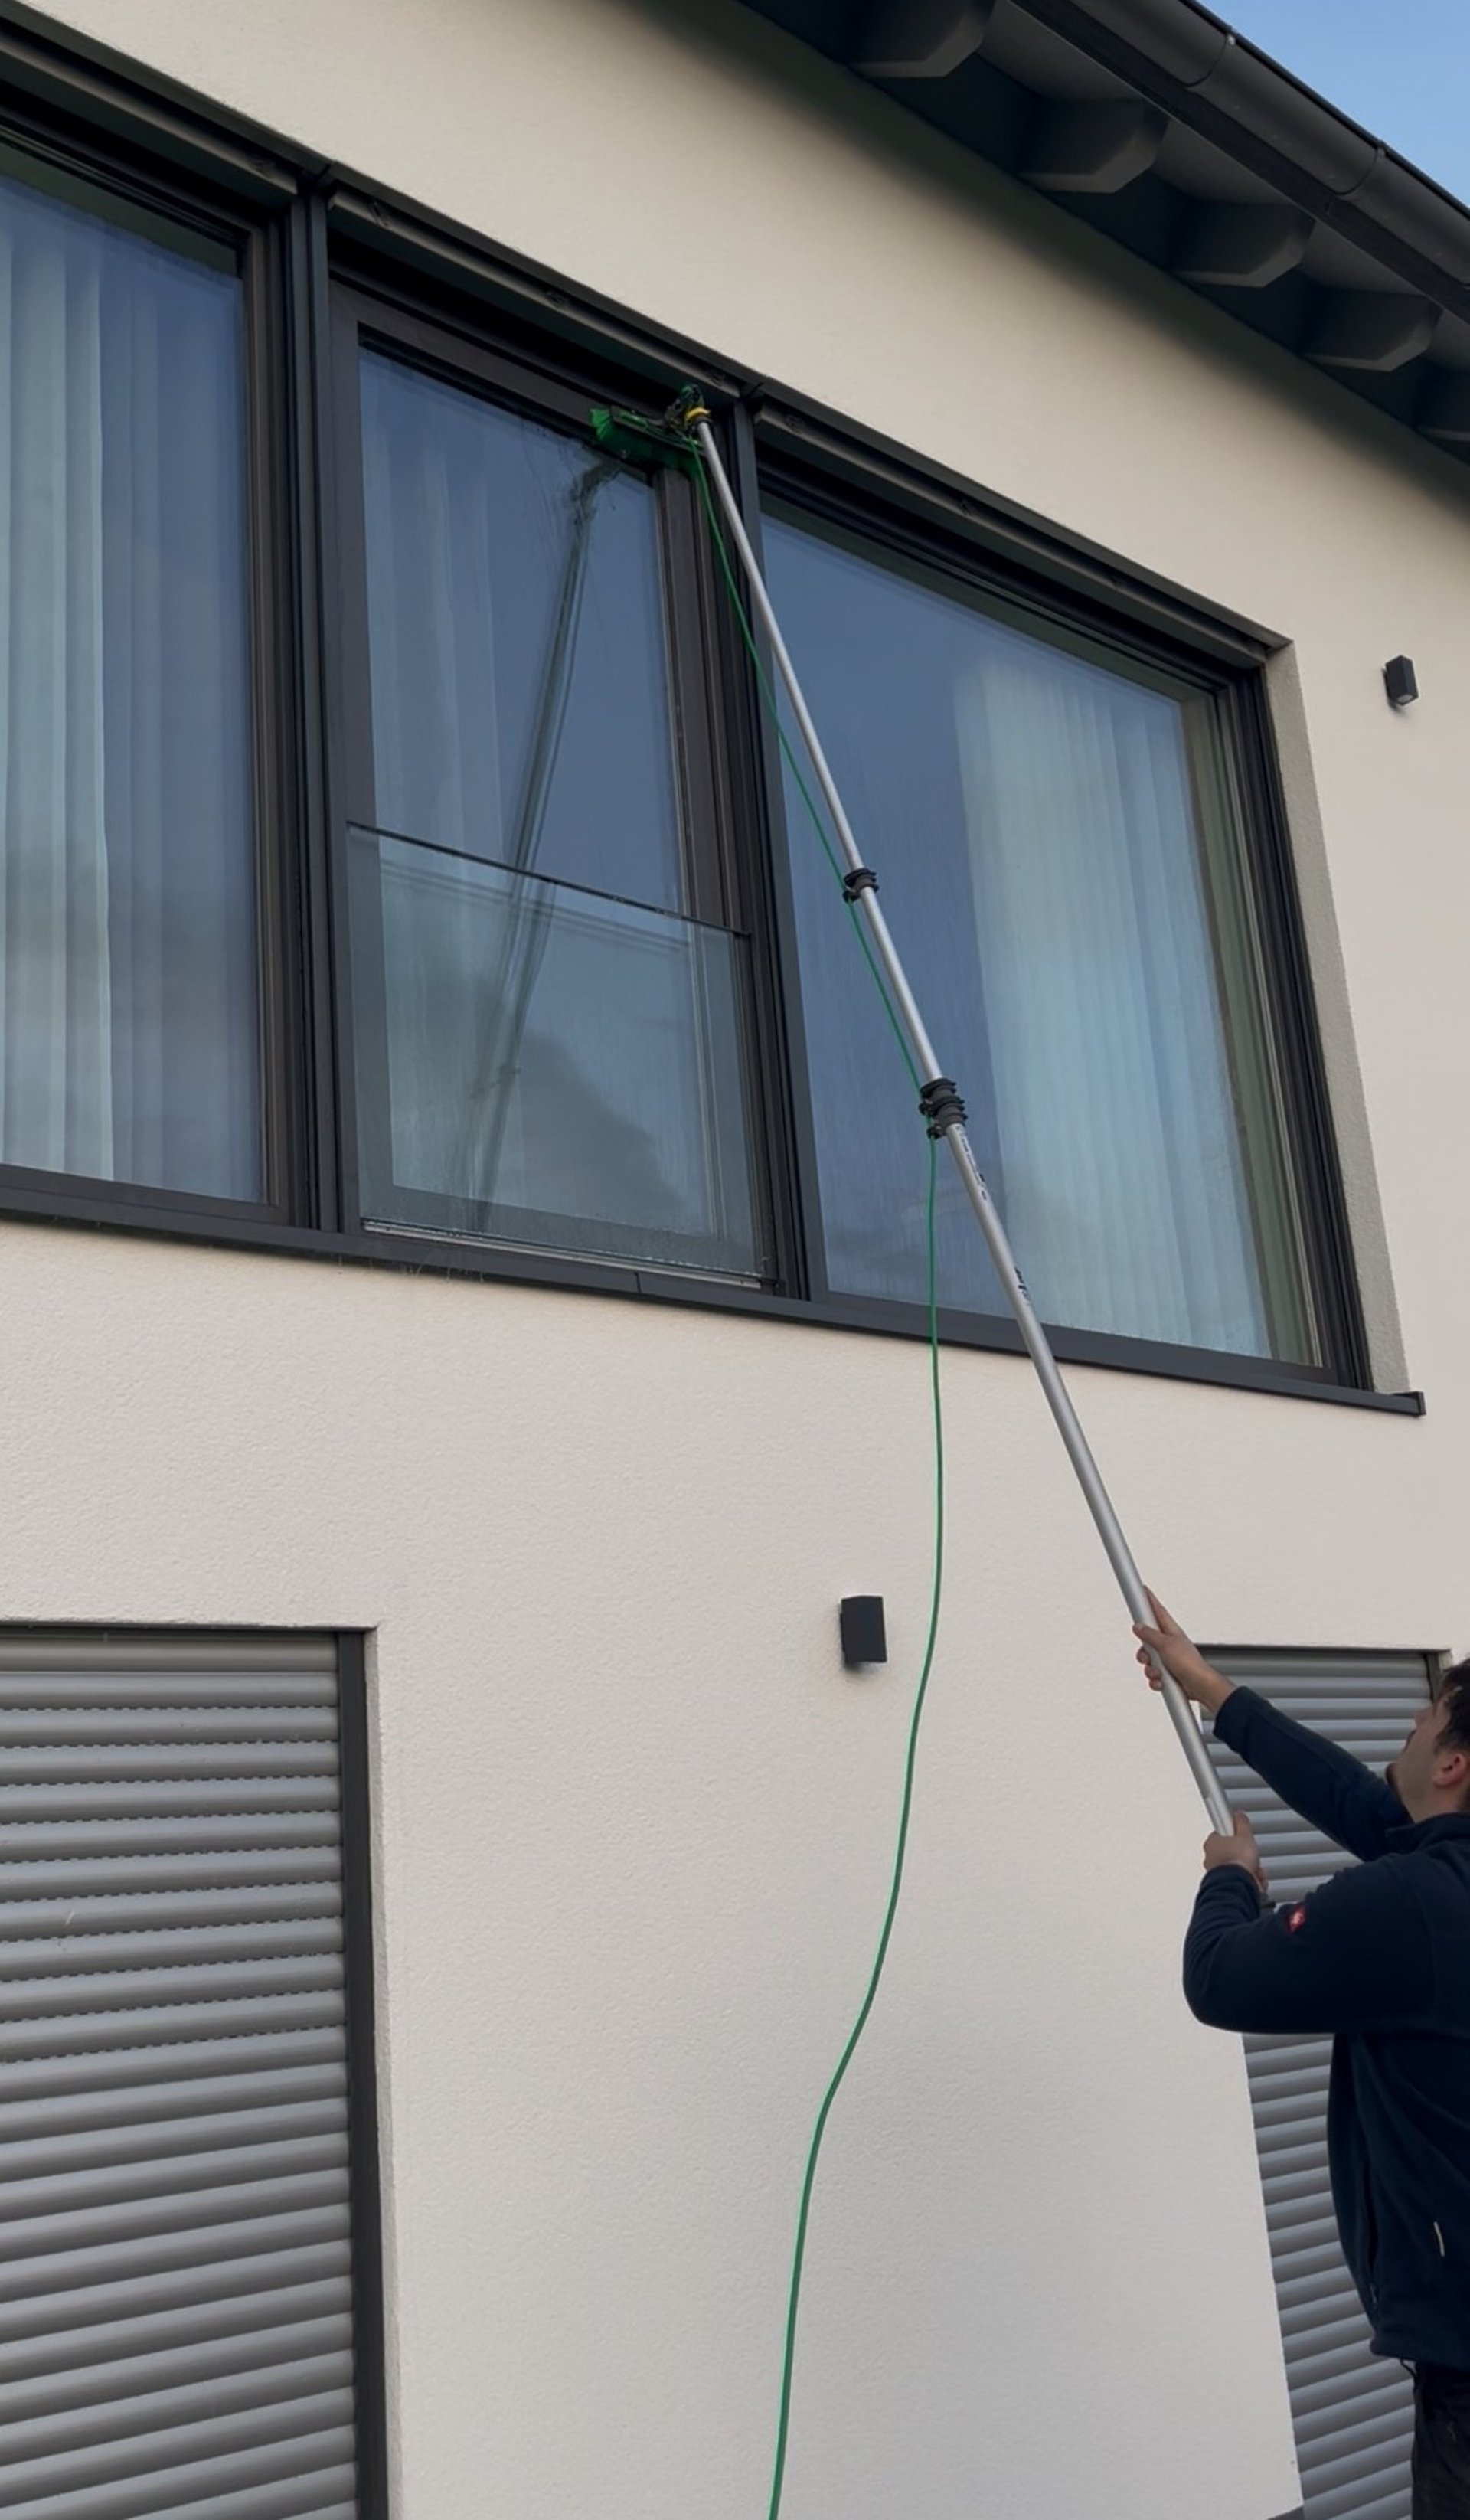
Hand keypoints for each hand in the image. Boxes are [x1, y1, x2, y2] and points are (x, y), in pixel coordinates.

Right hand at [1133, 1590, 1233, 1718]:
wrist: (1199, 1686)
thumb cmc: (1190, 1664)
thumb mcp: (1166, 1645)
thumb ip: (1150, 1635)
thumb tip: (1139, 1627)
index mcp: (1171, 1631)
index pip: (1158, 1611)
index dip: (1149, 1600)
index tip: (1142, 1590)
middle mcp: (1169, 1644)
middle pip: (1147, 1640)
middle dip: (1143, 1651)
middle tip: (1148, 1654)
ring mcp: (1169, 1659)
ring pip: (1148, 1660)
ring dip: (1150, 1669)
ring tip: (1159, 1672)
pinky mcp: (1168, 1674)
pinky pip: (1154, 1675)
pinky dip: (1156, 1680)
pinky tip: (1163, 1681)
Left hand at [1203, 1811, 1265, 1895]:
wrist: (1236, 1885)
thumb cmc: (1236, 1861)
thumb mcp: (1245, 1835)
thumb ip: (1241, 1823)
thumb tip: (1238, 1814)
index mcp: (1212, 1842)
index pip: (1223, 1833)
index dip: (1236, 1835)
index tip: (1242, 1835)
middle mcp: (1210, 1858)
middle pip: (1232, 1852)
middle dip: (1245, 1855)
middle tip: (1251, 1856)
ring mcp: (1216, 1873)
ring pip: (1237, 1867)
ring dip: (1249, 1869)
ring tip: (1254, 1870)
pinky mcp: (1225, 1885)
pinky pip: (1239, 1880)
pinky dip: (1248, 1881)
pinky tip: (1253, 1881)